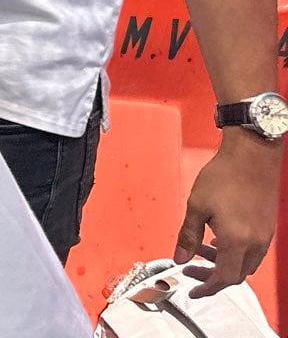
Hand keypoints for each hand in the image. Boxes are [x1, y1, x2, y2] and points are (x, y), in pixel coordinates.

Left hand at [176, 131, 280, 295]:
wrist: (252, 156)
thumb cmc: (224, 177)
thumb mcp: (196, 207)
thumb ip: (187, 236)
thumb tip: (179, 259)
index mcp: (237, 242)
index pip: (224, 278)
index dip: (207, 288)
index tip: (193, 291)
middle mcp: (256, 243)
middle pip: (236, 275)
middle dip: (212, 276)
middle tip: (191, 269)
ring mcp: (264, 236)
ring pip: (245, 263)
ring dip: (223, 263)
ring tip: (200, 248)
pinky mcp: (267, 227)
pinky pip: (252, 251)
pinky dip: (234, 252)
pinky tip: (218, 238)